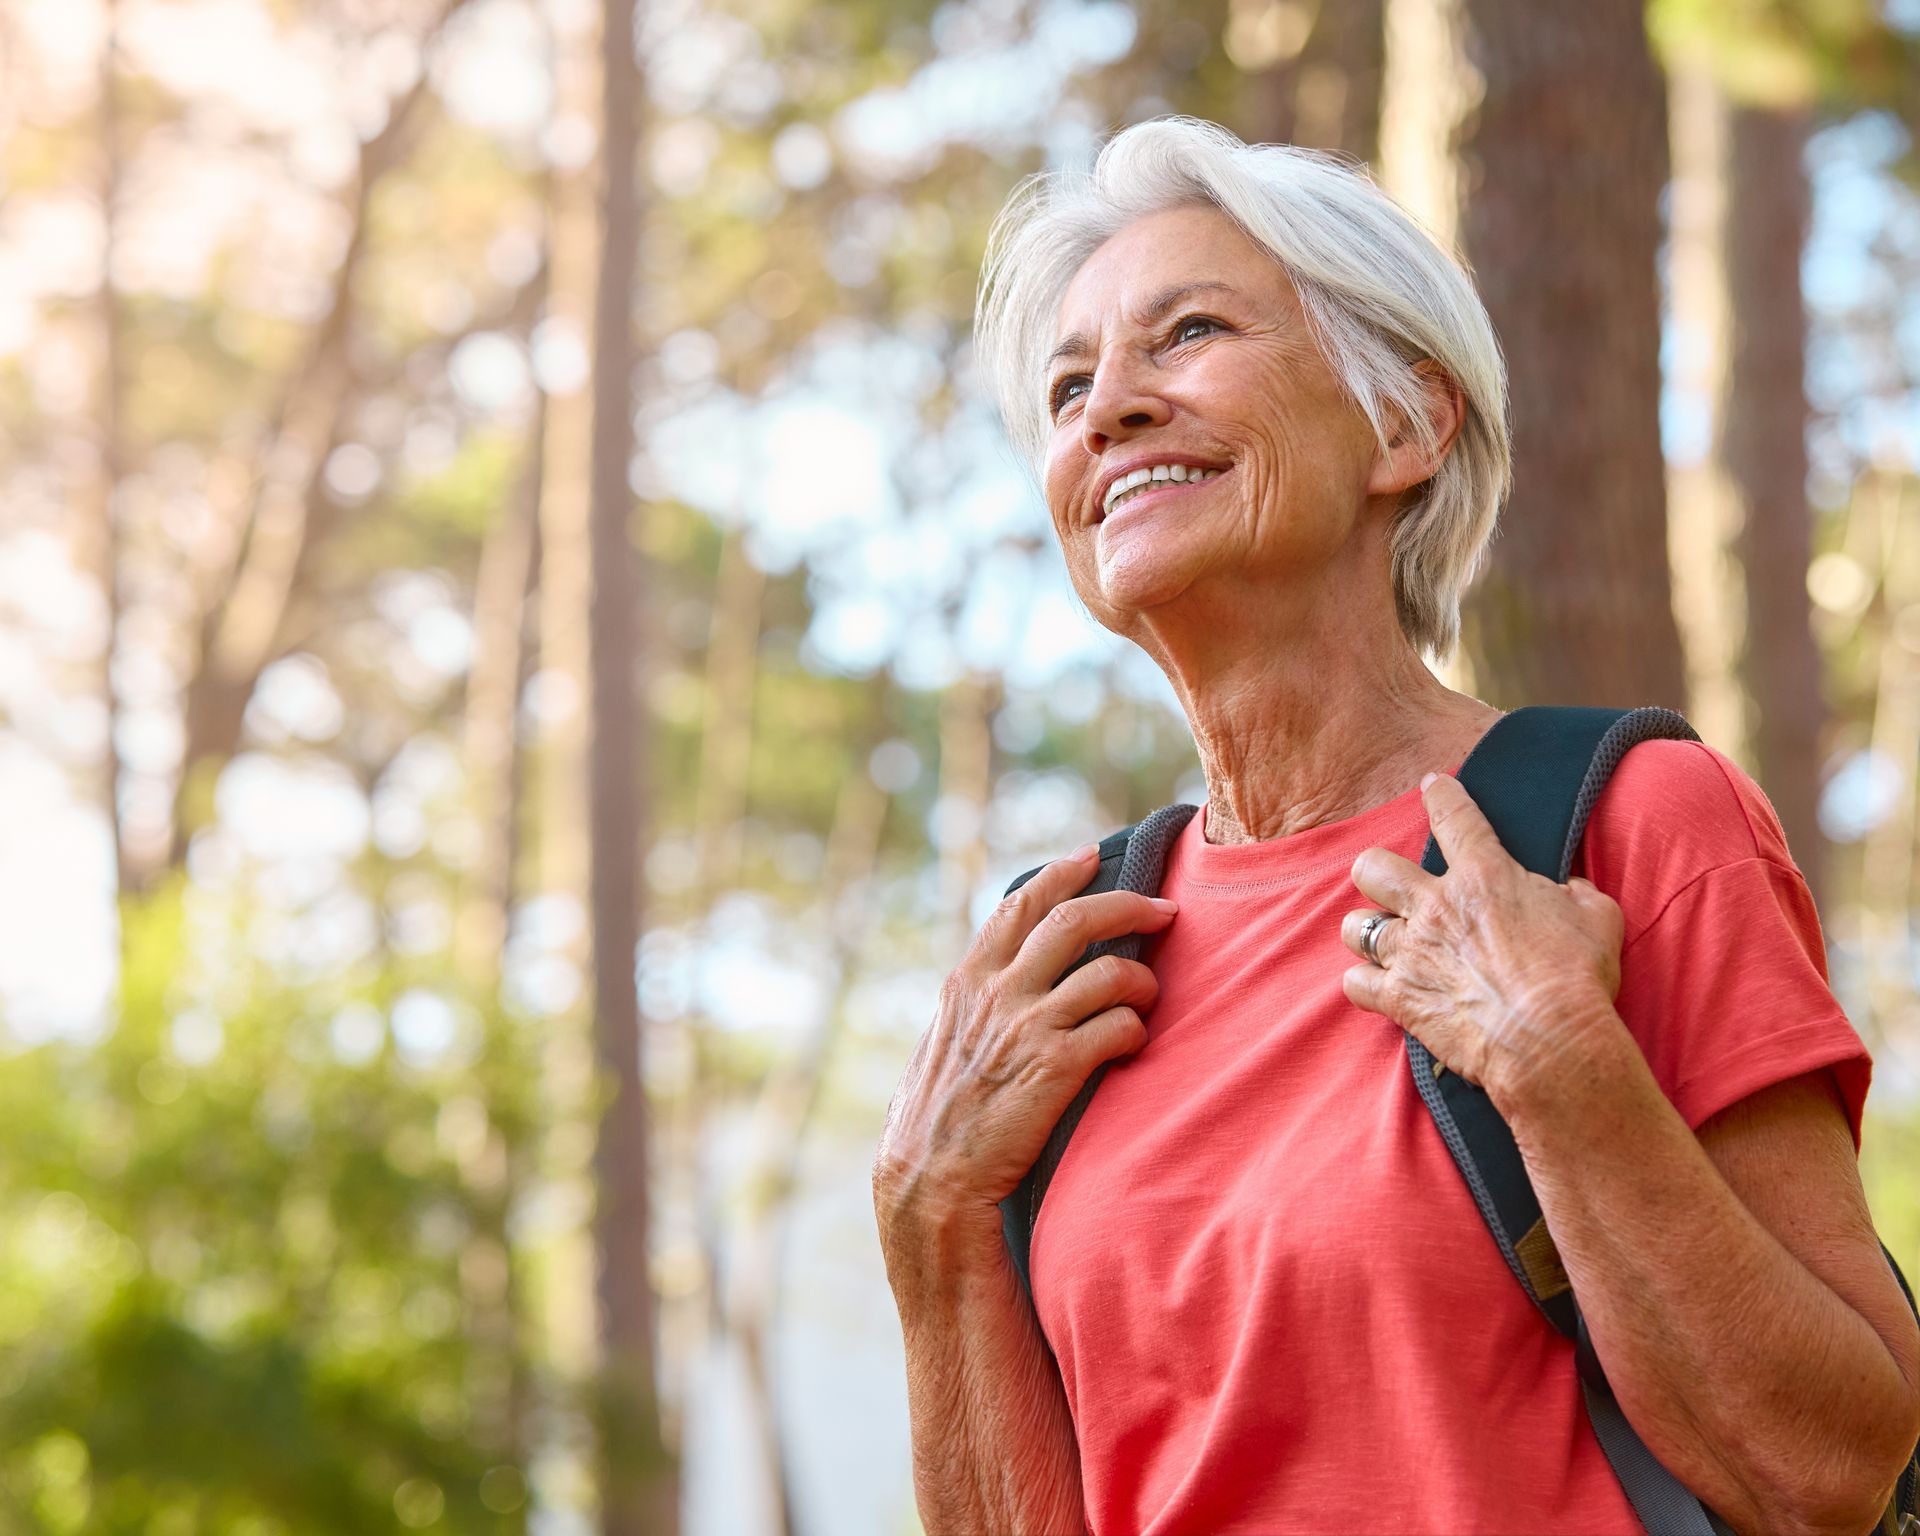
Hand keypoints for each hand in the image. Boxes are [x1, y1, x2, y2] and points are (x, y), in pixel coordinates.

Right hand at [873, 846, 1175, 1252]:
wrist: (931, 1182)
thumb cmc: (937, 1120)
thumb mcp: (942, 1043)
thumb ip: (974, 1005)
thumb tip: (1000, 978)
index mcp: (968, 981)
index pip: (1019, 905)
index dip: (1060, 874)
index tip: (1091, 856)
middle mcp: (998, 993)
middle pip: (1074, 919)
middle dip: (1128, 903)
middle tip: (1165, 906)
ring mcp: (1028, 1027)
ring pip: (1110, 971)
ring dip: (1143, 977)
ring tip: (1151, 993)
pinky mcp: (1057, 1067)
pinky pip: (1120, 1026)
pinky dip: (1136, 1027)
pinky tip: (1134, 1041)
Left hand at [1338, 772, 1626, 1105]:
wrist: (1552, 1040)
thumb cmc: (1578, 977)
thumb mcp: (1598, 917)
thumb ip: (1576, 895)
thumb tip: (1569, 890)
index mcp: (1485, 877)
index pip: (1454, 816)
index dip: (1440, 795)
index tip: (1432, 786)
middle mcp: (1436, 906)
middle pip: (1373, 868)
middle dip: (1376, 873)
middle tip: (1394, 888)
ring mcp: (1411, 952)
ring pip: (1354, 926)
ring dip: (1366, 932)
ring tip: (1381, 940)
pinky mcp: (1400, 998)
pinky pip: (1355, 984)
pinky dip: (1363, 985)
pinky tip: (1376, 988)